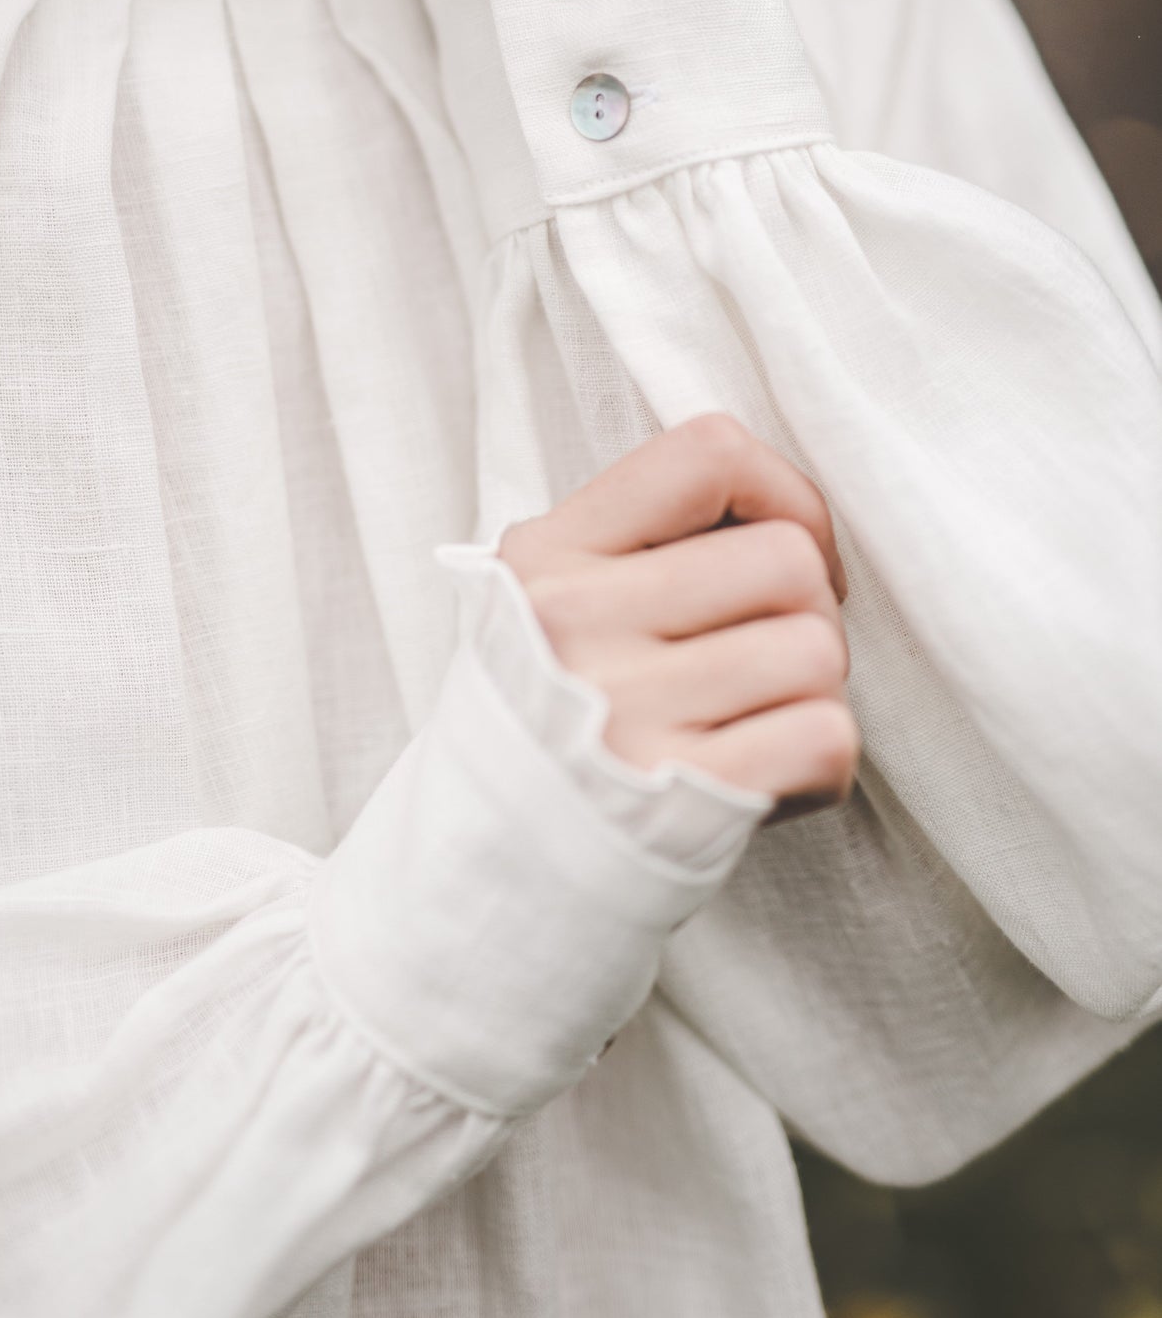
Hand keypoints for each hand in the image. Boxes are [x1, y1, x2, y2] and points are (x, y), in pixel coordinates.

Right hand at [498, 414, 860, 825]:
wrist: (493, 865)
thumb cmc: (558, 714)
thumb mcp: (555, 596)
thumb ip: (649, 536)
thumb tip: (799, 515)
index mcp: (546, 555)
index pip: (707, 452)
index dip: (784, 494)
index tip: (780, 551)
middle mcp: (574, 624)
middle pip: (788, 559)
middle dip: (808, 609)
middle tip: (762, 656)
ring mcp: (623, 713)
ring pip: (817, 650)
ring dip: (813, 691)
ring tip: (751, 721)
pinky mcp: (679, 800)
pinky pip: (823, 737)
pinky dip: (818, 763)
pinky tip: (762, 777)